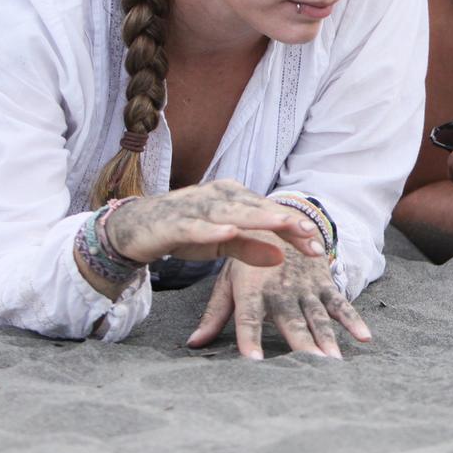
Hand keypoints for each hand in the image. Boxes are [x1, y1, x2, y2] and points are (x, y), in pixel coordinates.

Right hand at [105, 179, 323, 265]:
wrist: (135, 228)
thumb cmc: (185, 232)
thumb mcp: (222, 243)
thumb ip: (251, 248)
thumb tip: (282, 257)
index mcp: (233, 197)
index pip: (270, 212)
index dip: (295, 227)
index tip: (318, 245)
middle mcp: (218, 195)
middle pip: (258, 209)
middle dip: (286, 222)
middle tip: (311, 235)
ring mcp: (196, 205)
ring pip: (232, 212)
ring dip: (258, 218)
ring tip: (283, 225)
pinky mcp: (174, 221)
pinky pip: (196, 225)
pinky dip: (212, 228)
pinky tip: (229, 231)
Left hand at [186, 233, 371, 359]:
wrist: (280, 218)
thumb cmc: (248, 256)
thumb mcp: (228, 280)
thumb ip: (214, 314)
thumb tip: (193, 344)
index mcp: (252, 288)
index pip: (248, 318)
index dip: (250, 339)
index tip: (253, 361)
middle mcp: (281, 288)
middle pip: (291, 321)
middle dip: (301, 344)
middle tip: (310, 366)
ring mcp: (305, 285)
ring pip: (317, 315)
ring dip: (327, 338)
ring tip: (334, 361)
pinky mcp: (323, 282)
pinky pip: (340, 303)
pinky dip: (353, 320)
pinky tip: (364, 337)